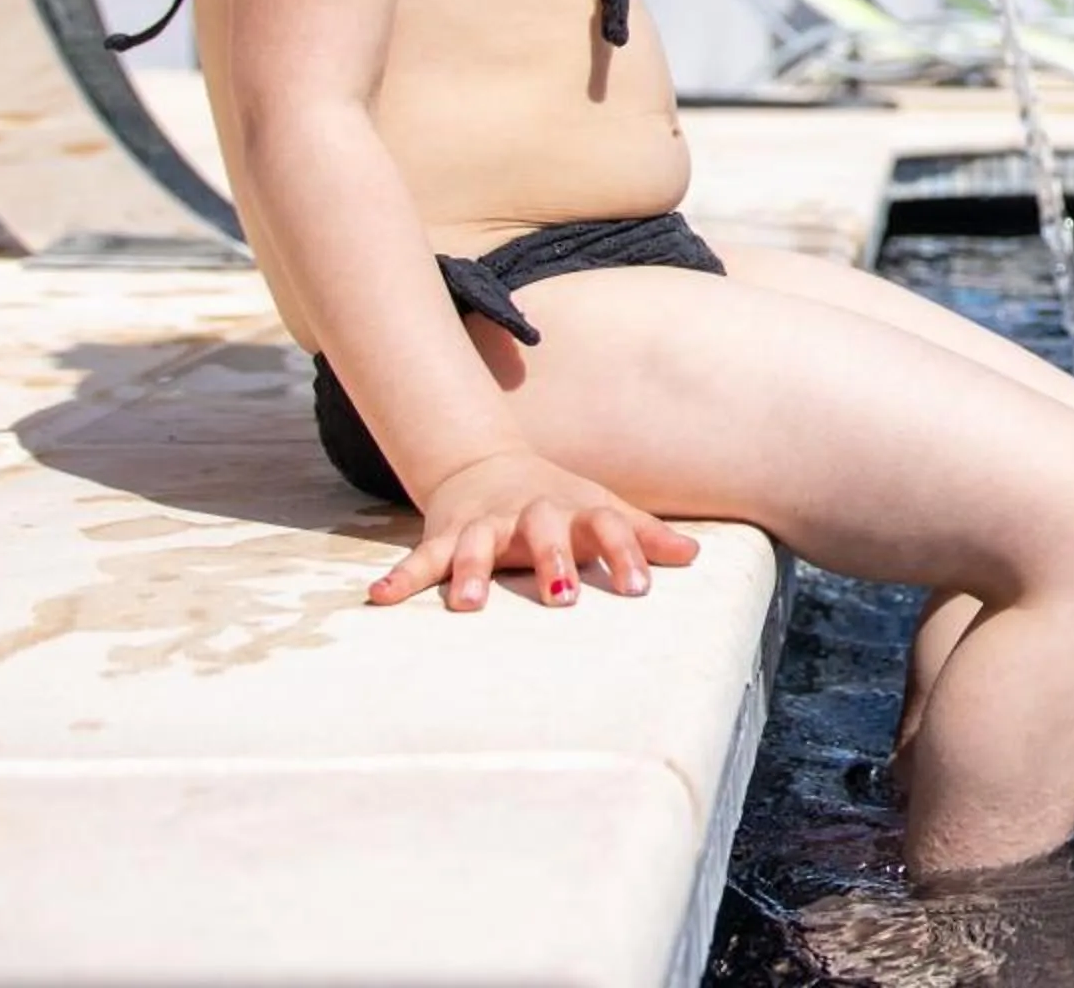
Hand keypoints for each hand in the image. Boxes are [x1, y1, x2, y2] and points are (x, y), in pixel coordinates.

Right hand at [368, 448, 700, 610]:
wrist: (488, 467)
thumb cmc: (559, 503)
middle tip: (563, 597)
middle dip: (551, 560)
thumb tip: (694, 556)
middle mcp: (529, 514)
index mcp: (574, 509)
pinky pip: (422, 557)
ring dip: (470, 572)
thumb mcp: (602, 511)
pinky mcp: (446, 536)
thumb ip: (643, 536)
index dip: (625, 552)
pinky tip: (379, 598)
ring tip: (467, 605)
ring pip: (476, 544)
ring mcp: (484, 524)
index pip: (607, 524)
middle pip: (542, 530)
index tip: (640, 588)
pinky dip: (401, 576)